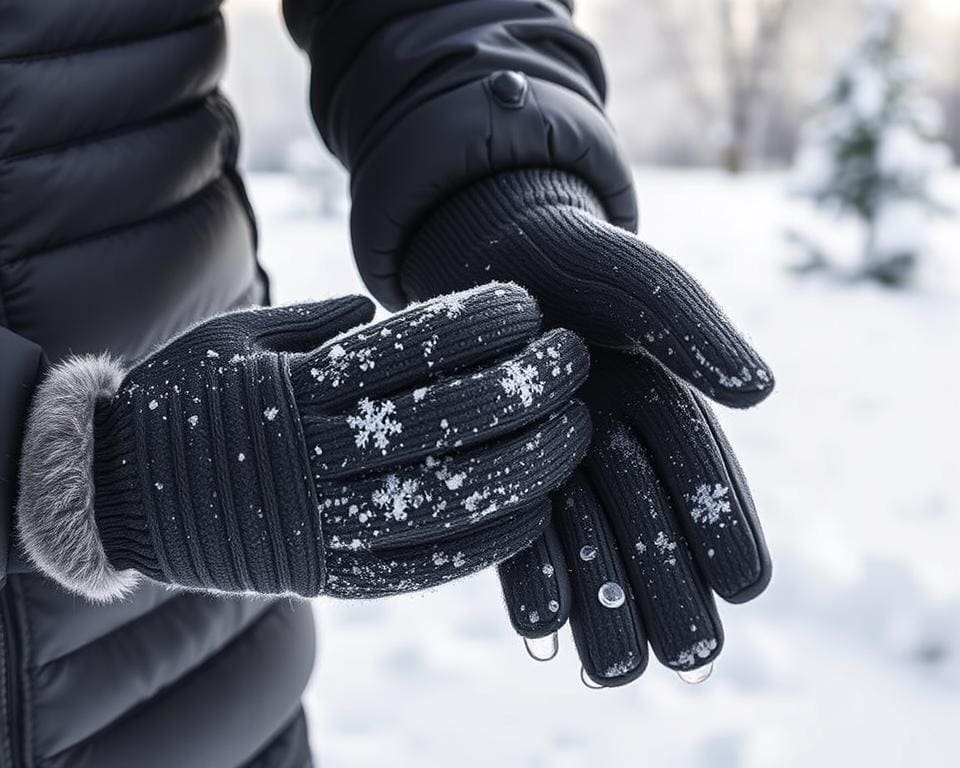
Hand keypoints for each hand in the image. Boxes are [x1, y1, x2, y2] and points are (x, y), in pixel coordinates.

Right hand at [18, 284, 590, 600]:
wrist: (123, 496)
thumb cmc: (185, 400)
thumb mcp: (238, 339)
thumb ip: (317, 321)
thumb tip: (386, 303)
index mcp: (294, 389)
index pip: (412, 348)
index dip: (482, 323)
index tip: (529, 307)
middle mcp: (316, 458)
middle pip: (451, 420)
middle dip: (528, 387)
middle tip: (575, 360)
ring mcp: (326, 525)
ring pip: (452, 498)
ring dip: (530, 464)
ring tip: (576, 432)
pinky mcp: (333, 575)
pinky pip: (425, 566)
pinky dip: (489, 543)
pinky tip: (537, 511)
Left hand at [402, 170, 772, 684]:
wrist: (488, 252)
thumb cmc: (575, 259)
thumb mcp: (640, 283)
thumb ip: (693, 328)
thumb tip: (759, 390)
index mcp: (664, 403)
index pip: (702, 471)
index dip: (724, 524)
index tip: (745, 583)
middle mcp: (616, 444)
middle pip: (649, 524)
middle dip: (667, 588)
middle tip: (689, 653)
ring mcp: (559, 461)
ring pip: (590, 543)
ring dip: (603, 606)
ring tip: (612, 668)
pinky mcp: (503, 469)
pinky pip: (521, 530)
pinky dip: (532, 575)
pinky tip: (539, 624)